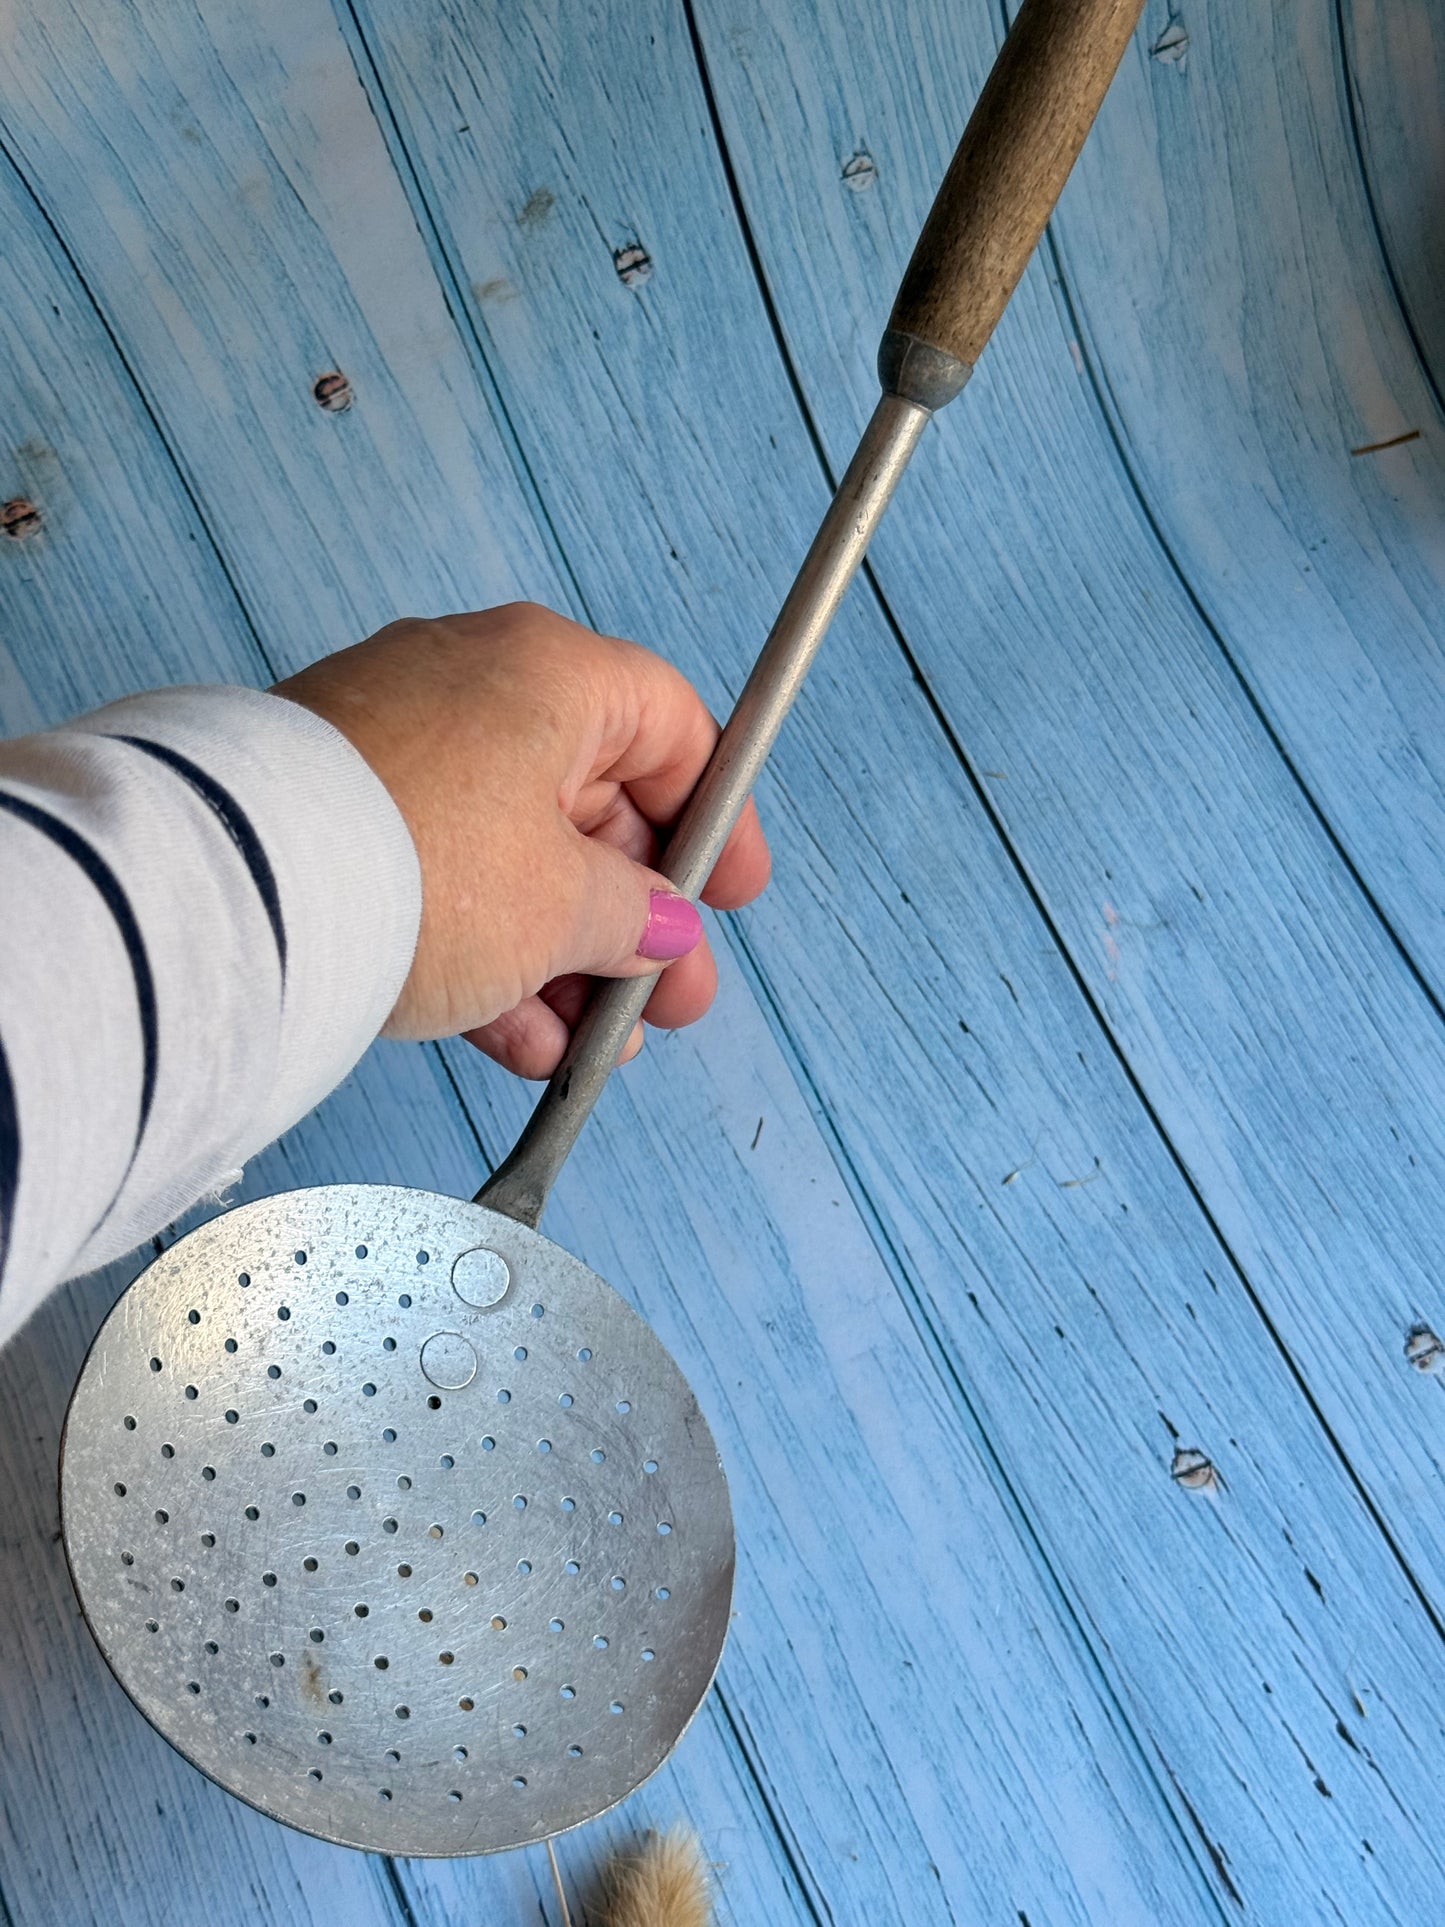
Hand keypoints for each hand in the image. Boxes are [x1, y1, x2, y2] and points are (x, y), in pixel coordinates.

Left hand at [273, 603, 770, 1077]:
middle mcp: (469, 688)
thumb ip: (635, 914)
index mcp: (546, 671)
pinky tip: (517, 1037)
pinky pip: (440, 878)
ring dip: (562, 957)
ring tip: (590, 1043)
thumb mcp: (565, 905)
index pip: (669, 725)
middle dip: (635, 919)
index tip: (732, 897)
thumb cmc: (418, 864)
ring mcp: (395, 747)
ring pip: (513, 855)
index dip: (716, 819)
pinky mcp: (336, 811)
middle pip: (590, 803)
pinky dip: (485, 952)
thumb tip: (664, 927)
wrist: (239, 894)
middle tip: (667, 999)